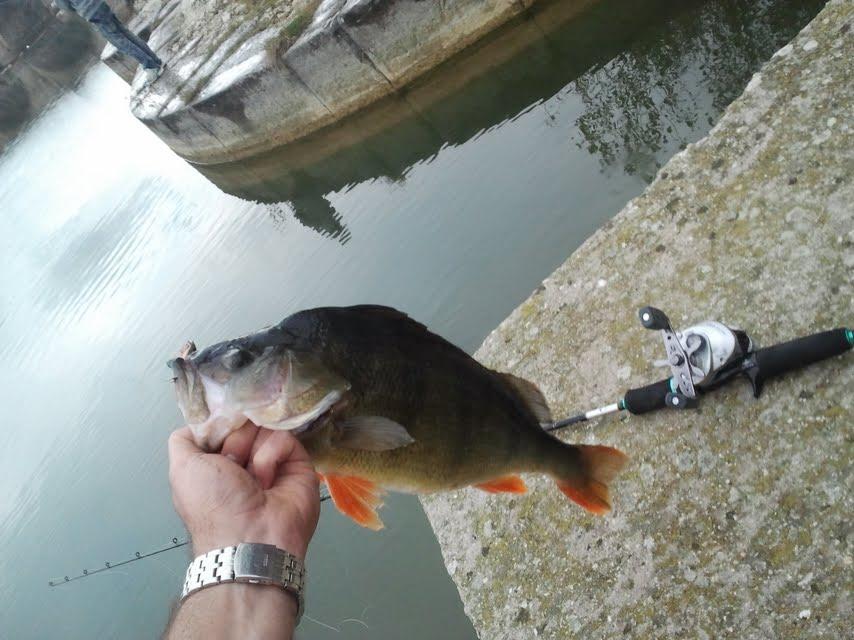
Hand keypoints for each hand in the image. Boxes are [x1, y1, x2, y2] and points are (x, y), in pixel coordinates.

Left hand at [168, 423, 319, 558]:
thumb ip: (184, 440)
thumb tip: (203, 420)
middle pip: (244, 420)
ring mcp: (272, 459)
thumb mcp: (182, 468)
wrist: (250, 537)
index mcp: (217, 460)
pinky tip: (268, 481)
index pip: (223, 421)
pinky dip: (271, 457)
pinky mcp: (297, 461)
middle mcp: (245, 458)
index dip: (220, 422)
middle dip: (235, 439)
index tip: (217, 430)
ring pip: (264, 425)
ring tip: (252, 479)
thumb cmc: (213, 505)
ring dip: (252, 451)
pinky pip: (284, 437)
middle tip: (232, 463)